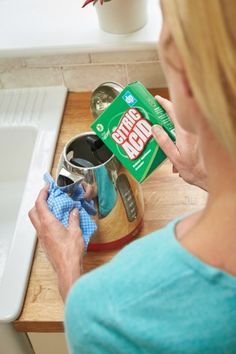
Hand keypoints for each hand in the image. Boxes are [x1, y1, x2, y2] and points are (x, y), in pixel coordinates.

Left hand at [29, 186, 83, 300]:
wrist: (67, 269)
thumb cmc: (71, 253)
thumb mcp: (76, 232)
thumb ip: (74, 219)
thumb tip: (74, 211)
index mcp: (48, 224)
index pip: (40, 204)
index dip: (43, 193)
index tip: (47, 188)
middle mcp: (42, 230)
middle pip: (33, 211)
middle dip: (38, 202)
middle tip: (48, 197)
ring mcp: (42, 237)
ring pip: (36, 220)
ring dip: (41, 212)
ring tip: (54, 208)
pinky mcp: (45, 243)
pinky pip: (41, 228)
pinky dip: (45, 221)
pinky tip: (56, 222)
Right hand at [152, 95, 207, 190]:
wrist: (214, 175)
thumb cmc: (196, 170)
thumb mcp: (174, 158)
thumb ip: (164, 142)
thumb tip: (154, 128)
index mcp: (184, 132)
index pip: (173, 110)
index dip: (164, 103)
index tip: (157, 99)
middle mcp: (192, 130)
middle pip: (178, 116)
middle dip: (167, 115)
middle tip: (157, 116)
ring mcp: (197, 134)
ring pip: (183, 126)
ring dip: (174, 129)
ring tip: (165, 137)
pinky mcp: (201, 139)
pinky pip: (189, 133)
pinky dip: (182, 138)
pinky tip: (177, 151)